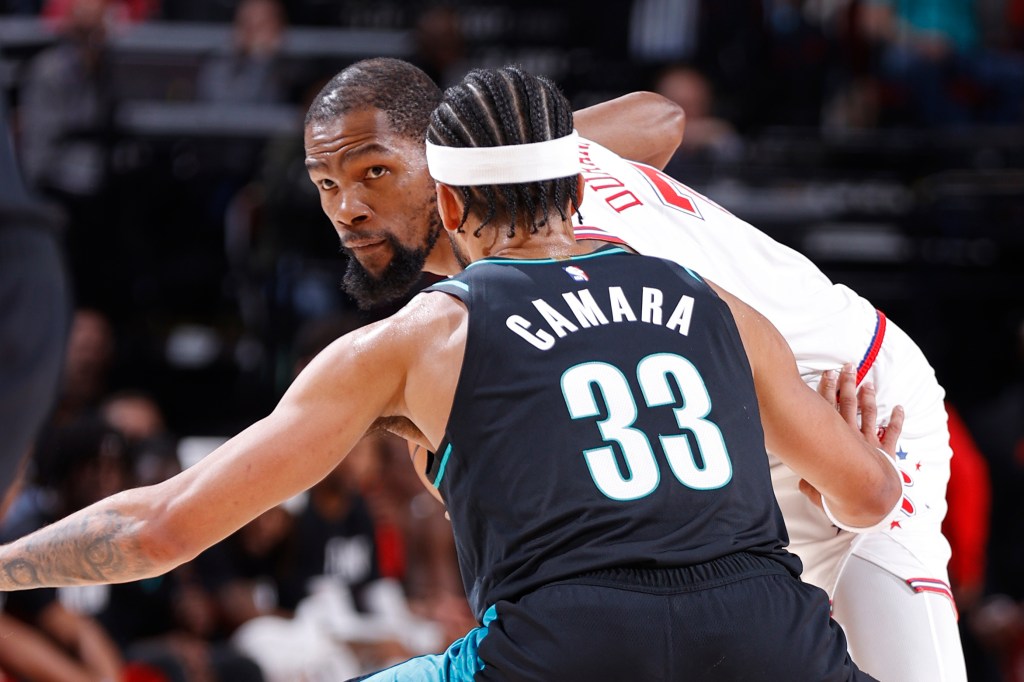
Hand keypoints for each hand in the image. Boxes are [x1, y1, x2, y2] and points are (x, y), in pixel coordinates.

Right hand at [799, 364, 904, 507]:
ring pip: (869, 414)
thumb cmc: (845, 497)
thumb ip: (810, 485)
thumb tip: (801, 482)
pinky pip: (893, 433)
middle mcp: (852, 437)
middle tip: (849, 368)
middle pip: (848, 405)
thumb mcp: (821, 491)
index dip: (827, 390)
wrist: (872, 501)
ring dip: (868, 397)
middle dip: (848, 385)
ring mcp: (870, 443)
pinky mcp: (886, 453)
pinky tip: (899, 407)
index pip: (828, 409)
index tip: (827, 374)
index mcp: (835, 441)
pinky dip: (897, 420)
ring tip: (868, 382)